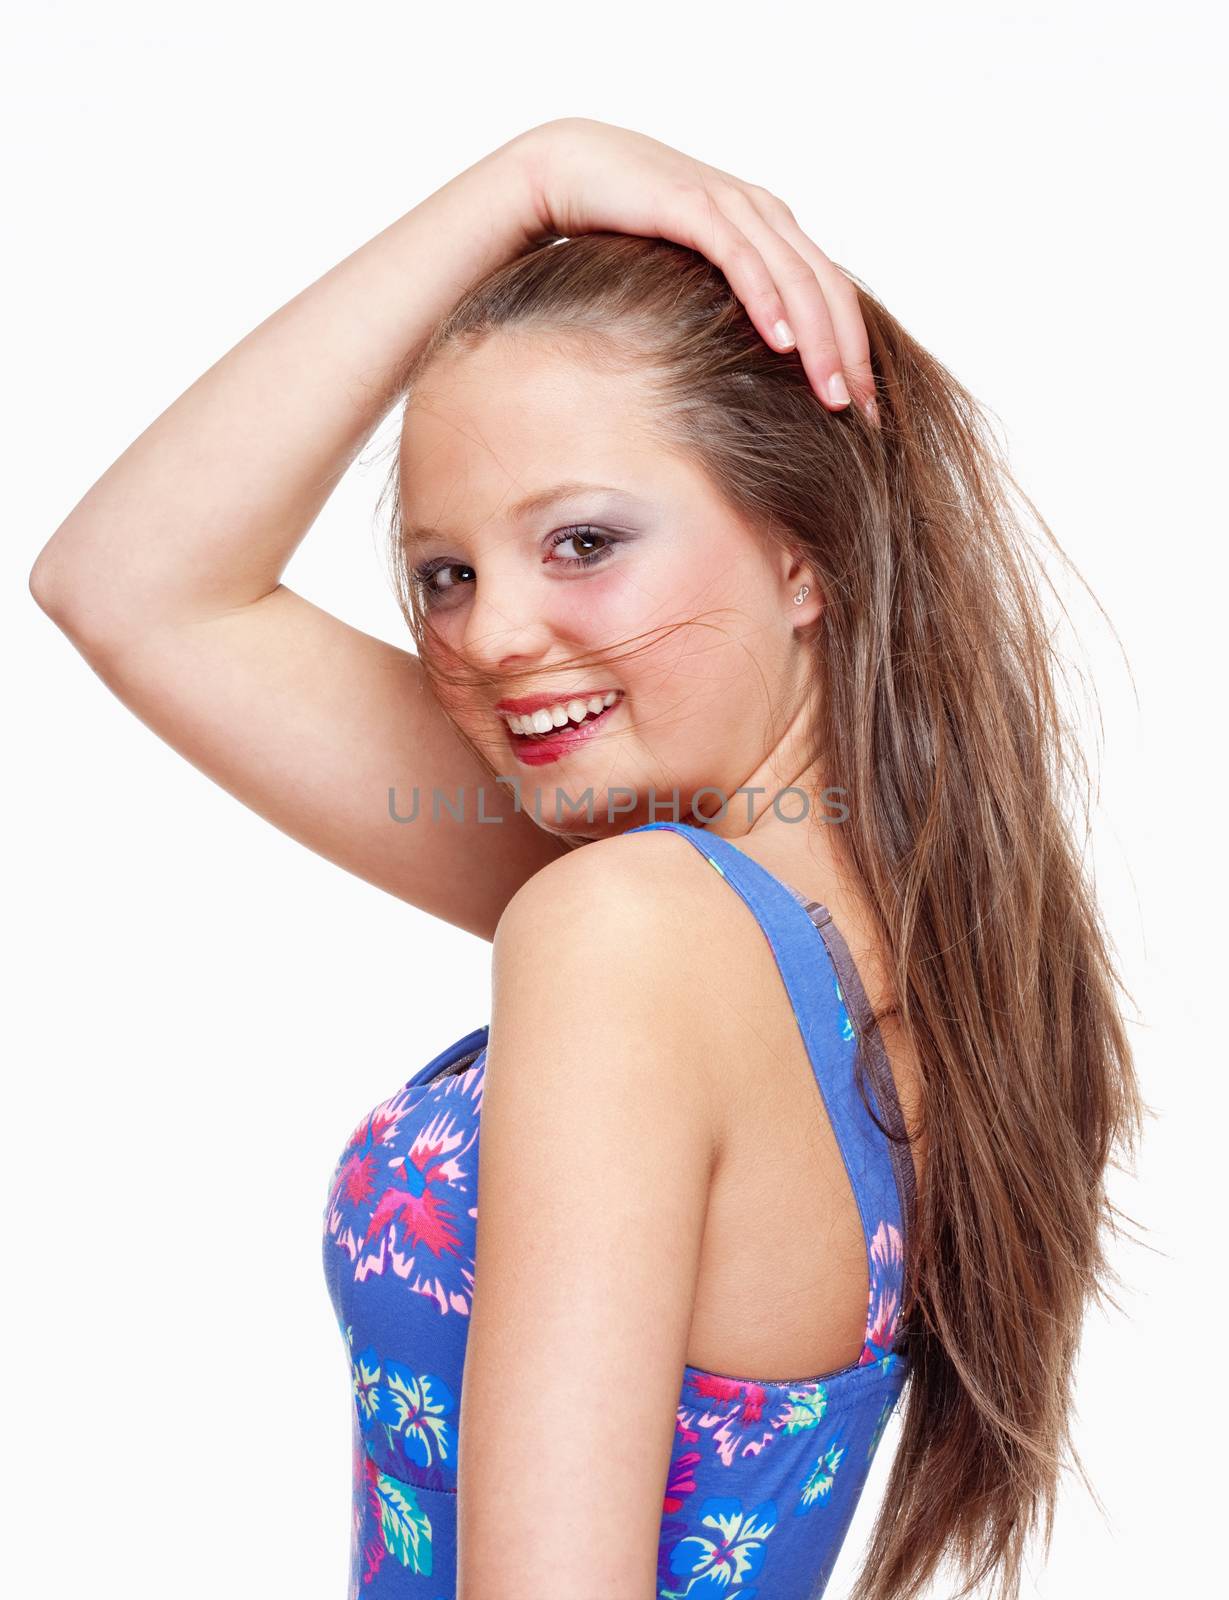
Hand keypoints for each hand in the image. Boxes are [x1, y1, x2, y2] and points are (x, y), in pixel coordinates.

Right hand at [520, 117, 876, 419]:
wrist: (570, 168)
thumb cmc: (626, 228)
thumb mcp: (691, 272)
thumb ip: (727, 301)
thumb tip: (752, 366)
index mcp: (772, 229)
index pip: (833, 293)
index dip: (855, 350)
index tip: (867, 409)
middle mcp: (764, 213)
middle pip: (828, 289)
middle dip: (850, 355)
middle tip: (865, 414)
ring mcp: (732, 205)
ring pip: (796, 277)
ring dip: (819, 341)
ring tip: (833, 395)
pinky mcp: (693, 205)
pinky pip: (742, 259)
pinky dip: (766, 301)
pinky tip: (782, 343)